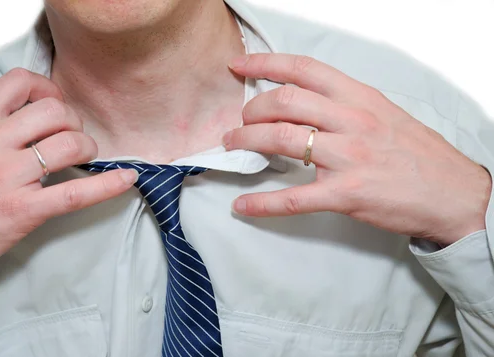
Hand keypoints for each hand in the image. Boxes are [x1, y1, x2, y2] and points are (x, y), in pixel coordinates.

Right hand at [0, 69, 136, 315]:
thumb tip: (33, 112)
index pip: (21, 82)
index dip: (49, 89)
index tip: (55, 105)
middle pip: (55, 111)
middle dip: (74, 121)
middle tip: (73, 137)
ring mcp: (8, 178)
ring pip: (70, 145)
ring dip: (87, 148)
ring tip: (84, 158)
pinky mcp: (23, 211)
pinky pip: (76, 192)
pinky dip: (108, 184)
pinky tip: (126, 179)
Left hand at [224, 54, 491, 245]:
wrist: (454, 194)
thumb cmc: (417, 154)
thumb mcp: (384, 113)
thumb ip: (344, 105)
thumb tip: (303, 102)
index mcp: (360, 98)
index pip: (304, 69)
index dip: (265, 64)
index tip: (240, 67)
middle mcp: (352, 121)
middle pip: (284, 102)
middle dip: (251, 110)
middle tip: (241, 121)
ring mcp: (349, 157)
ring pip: (282, 140)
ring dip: (247, 142)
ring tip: (234, 145)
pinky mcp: (346, 194)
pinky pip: (294, 198)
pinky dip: (262, 203)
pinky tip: (243, 206)